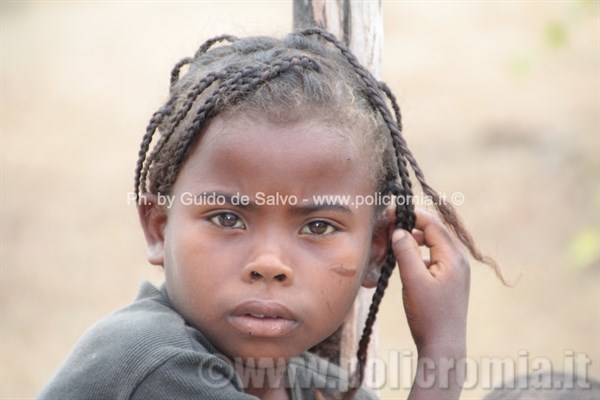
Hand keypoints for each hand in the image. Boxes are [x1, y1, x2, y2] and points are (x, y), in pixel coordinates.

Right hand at [391, 208, 469, 398]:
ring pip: (434, 243)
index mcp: (453, 256)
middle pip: (434, 230)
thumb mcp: (413, 281)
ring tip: (394, 244)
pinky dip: (419, 253)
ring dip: (414, 239)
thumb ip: (406, 252)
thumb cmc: (429, 315)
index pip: (432, 223)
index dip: (411, 215)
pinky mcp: (450, 279)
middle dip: (411, 225)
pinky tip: (405, 262)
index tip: (389, 215)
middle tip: (388, 227)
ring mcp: (456, 269)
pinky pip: (434, 256)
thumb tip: (399, 230)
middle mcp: (459, 259)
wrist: (443, 346)